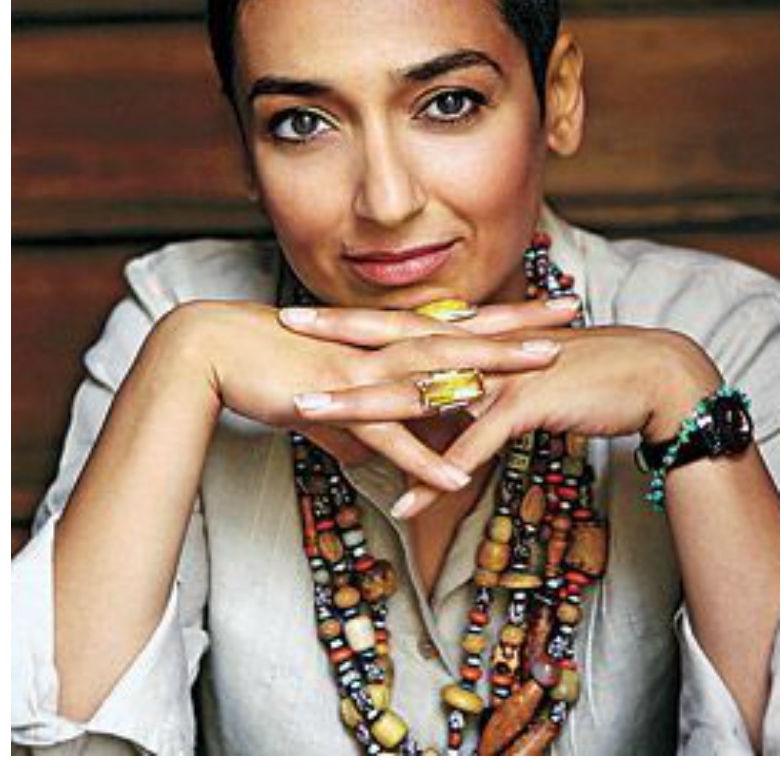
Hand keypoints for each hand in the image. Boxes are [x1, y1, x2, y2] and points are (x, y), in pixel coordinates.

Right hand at [169, 296, 574, 493]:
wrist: (209, 350)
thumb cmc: (259, 363)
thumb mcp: (318, 392)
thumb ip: (352, 421)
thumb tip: (368, 452)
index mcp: (376, 338)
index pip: (453, 321)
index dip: (502, 313)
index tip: (547, 304)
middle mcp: (377, 345)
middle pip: (460, 333)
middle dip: (517, 325)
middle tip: (571, 313)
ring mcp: (360, 369)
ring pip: (436, 369)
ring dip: (492, 369)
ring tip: (542, 371)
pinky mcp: (336, 398)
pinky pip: (388, 432)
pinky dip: (423, 457)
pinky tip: (458, 477)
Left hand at [284, 317, 719, 512]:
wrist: (646, 374)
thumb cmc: (577, 374)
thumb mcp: (512, 375)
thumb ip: (469, 388)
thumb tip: (436, 403)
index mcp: (467, 336)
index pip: (393, 323)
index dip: (344, 319)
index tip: (293, 316)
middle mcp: (473, 349)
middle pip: (391, 346)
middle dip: (334, 346)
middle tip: (280, 341)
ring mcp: (495, 375)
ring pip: (417, 393)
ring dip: (362, 409)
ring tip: (310, 416)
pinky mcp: (522, 407)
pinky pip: (470, 448)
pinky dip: (435, 475)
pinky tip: (403, 501)